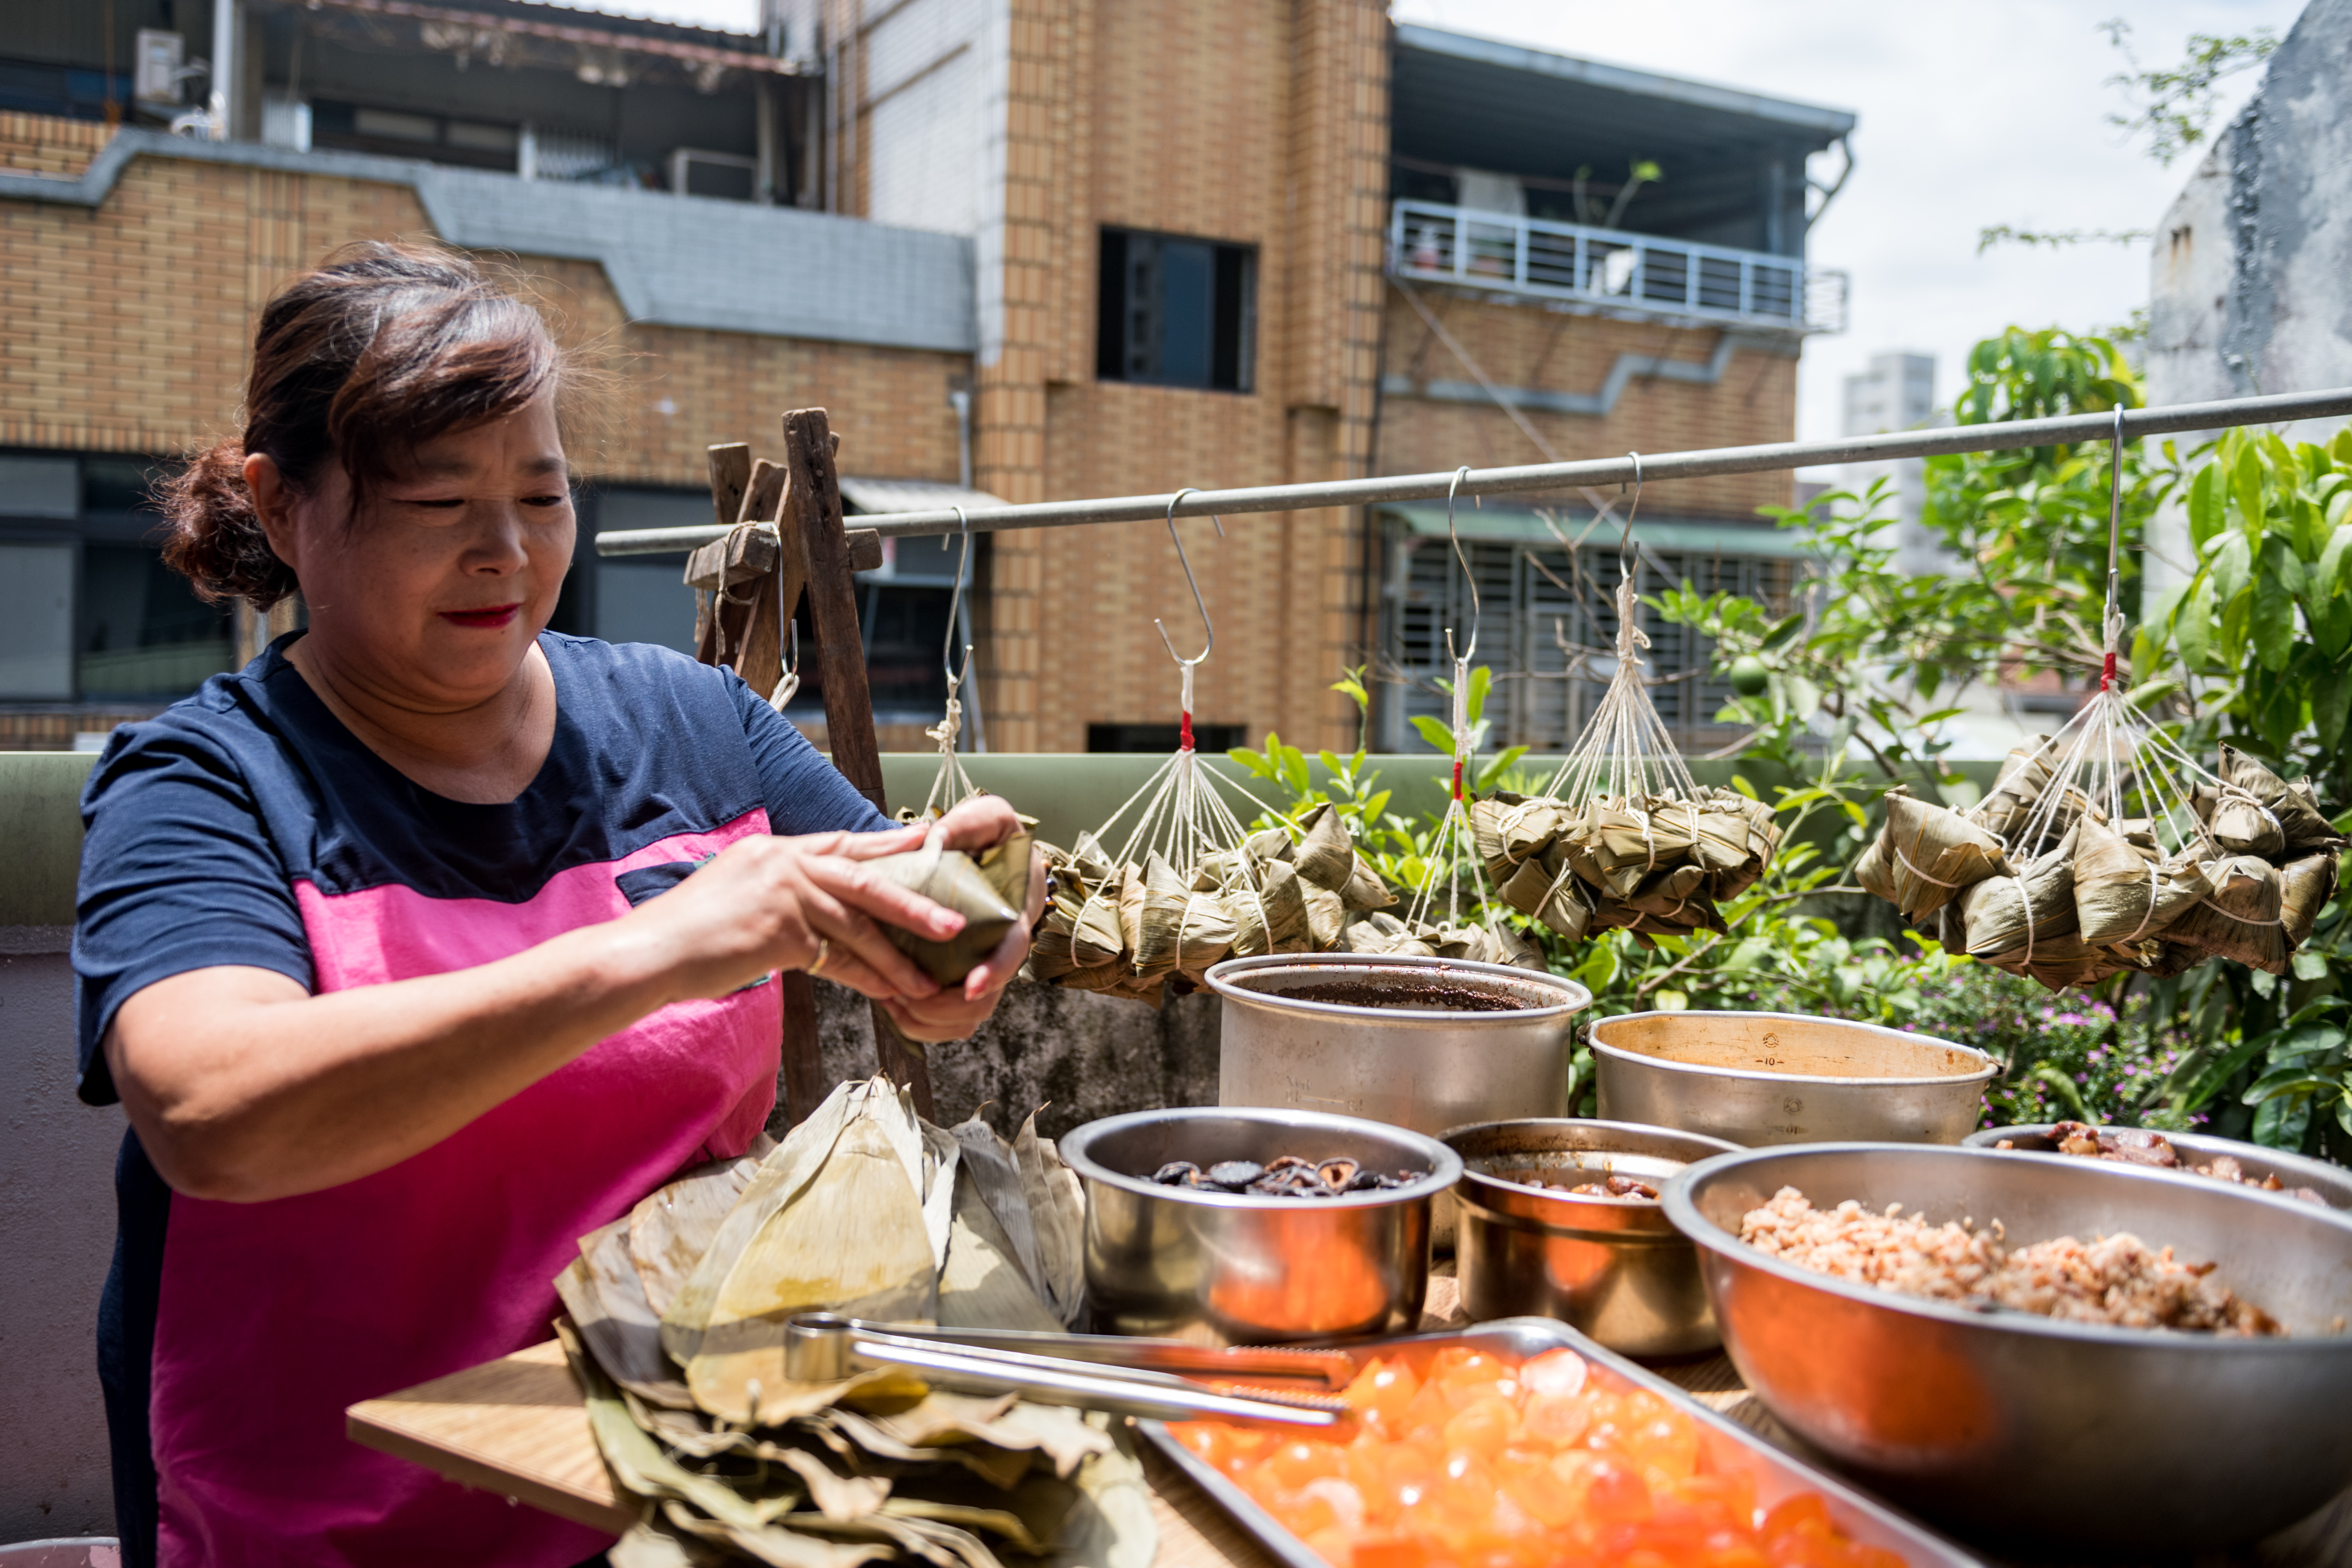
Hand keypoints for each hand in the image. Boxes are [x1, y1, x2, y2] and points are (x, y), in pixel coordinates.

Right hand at [627, 830, 962, 1004]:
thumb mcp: (735, 896)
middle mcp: (782, 862)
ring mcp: (782, 893)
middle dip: (915, 900)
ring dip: (899, 954)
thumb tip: (811, 917)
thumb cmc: (685, 935)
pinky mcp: (780, 930)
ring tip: (932, 976)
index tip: (929, 849)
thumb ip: (777, 895)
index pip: (843, 844)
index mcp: (774, 849)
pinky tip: (892, 994)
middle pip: (866, 877)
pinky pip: (838, 959)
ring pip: (859, 924)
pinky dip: (869, 979)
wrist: (646, 954)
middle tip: (955, 919)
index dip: (889, 849)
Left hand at [882, 842, 1046, 1042]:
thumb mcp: (988, 817)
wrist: (985, 853)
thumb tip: (936, 838)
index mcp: (1016, 913)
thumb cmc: (989, 835)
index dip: (996, 972)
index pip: (1014, 951)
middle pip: (986, 1001)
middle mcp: (1002, 948)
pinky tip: (891, 1002)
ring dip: (929, 1020)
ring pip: (965, 1018)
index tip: (971, 986)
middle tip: (905, 998)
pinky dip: (920, 1021)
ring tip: (891, 1001)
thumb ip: (970, 822)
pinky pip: (947, 1020)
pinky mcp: (961, 978)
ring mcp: (983, 967)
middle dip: (947, 1009)